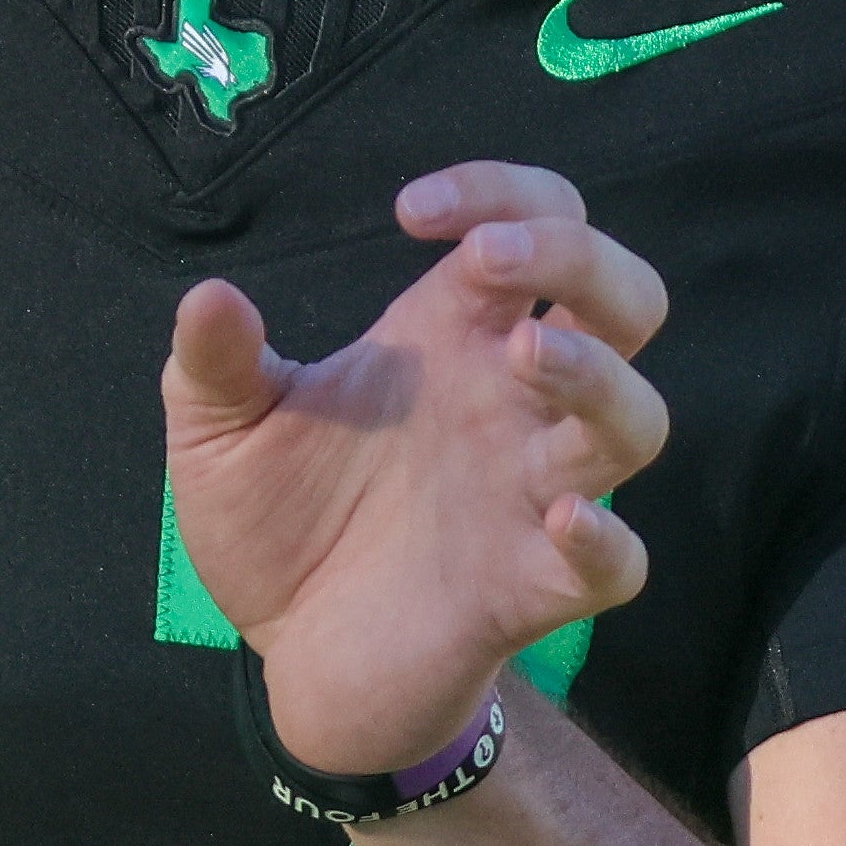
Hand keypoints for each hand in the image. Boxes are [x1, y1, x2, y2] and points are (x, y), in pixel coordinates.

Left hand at [164, 161, 671, 780]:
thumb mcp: (223, 429)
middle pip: (625, 300)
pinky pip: (619, 562)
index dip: (497, 191)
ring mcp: (534, 493)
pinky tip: (562, 517)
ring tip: (530, 354)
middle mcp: (512, 402)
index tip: (411, 209)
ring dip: (600, 376)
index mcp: (454, 338)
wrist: (291, 654)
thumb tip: (208, 297)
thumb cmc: (281, 523)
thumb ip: (216, 362)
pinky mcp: (535, 589)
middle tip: (491, 258)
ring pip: (637, 420)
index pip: (533, 226)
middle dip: (581, 257)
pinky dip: (607, 538)